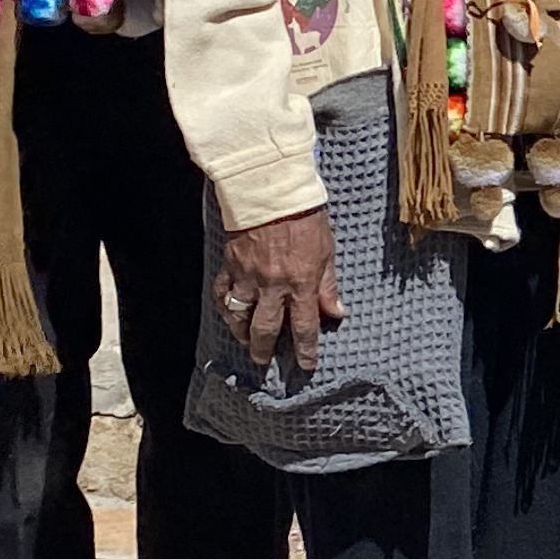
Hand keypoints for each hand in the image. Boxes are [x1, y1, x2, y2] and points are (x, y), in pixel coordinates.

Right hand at [219, 208, 340, 375]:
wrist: (269, 192)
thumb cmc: (304, 218)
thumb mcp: (327, 251)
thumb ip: (328, 285)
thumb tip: (336, 313)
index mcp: (301, 283)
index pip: (304, 327)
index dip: (305, 350)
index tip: (305, 366)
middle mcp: (272, 286)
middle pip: (266, 328)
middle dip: (265, 349)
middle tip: (264, 361)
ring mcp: (247, 277)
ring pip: (239, 315)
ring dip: (241, 332)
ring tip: (245, 340)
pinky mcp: (230, 265)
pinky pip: (223, 293)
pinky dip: (224, 306)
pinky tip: (228, 312)